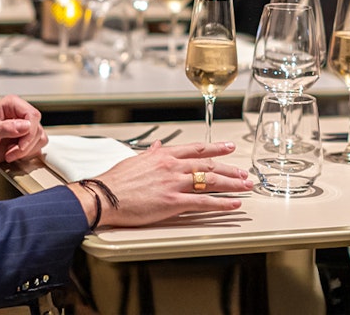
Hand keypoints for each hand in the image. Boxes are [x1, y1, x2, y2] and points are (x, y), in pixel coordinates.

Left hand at [0, 95, 46, 174]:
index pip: (32, 115)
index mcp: (11, 105)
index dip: (29, 132)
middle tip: (11, 152)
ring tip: (10, 153)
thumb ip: (5, 128)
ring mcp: (23, 127)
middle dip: (26, 144)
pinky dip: (27, 154)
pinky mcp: (25, 140)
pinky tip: (13, 155)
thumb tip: (25, 126)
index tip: (19, 145)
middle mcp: (19, 114)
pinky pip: (37, 147)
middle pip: (38, 128)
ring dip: (26, 151)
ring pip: (40, 138)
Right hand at [71, 141, 252, 227]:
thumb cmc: (115, 181)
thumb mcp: (135, 160)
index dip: (215, 149)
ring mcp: (174, 183)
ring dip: (231, 184)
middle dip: (229, 169)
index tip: (229, 148)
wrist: (103, 196)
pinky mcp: (173, 202)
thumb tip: (157, 145)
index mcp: (163, 155)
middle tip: (244, 173)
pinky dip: (221, 203)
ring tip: (245, 187)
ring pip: (210, 181)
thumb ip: (150, 153)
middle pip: (208, 165)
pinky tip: (233, 204)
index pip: (196, 149)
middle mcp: (172, 166)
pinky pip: (203, 202)